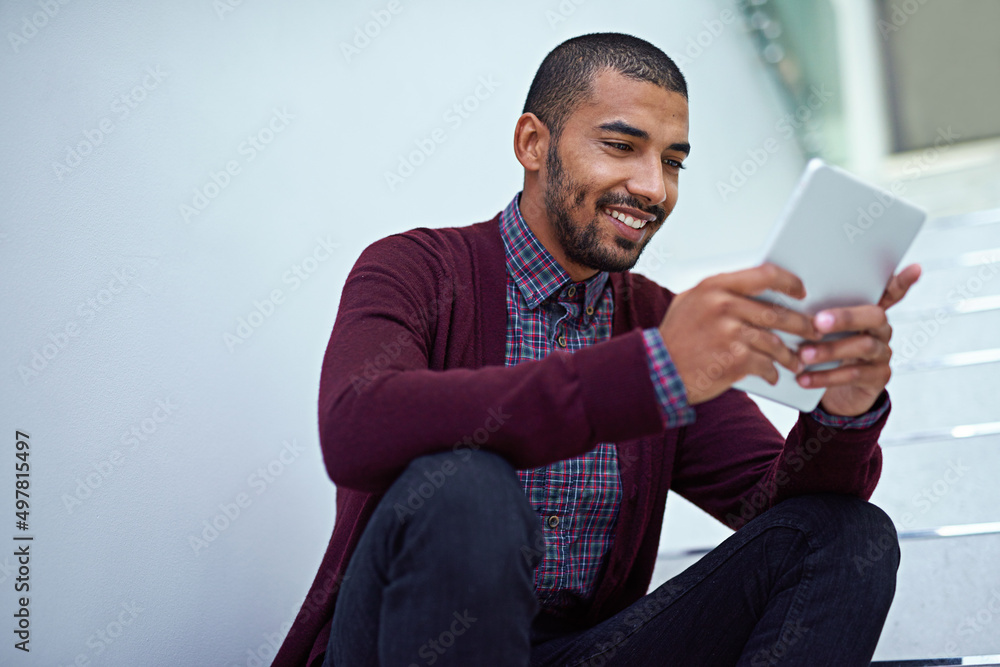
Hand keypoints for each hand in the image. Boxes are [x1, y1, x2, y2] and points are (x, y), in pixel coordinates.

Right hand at [659, 263, 820, 404]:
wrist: (658, 371)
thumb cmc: (675, 338)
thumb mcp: (690, 302)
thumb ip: (719, 292)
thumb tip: (755, 288)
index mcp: (715, 287)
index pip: (764, 275)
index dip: (788, 282)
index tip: (801, 292)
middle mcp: (723, 306)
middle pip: (777, 312)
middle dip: (800, 325)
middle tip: (812, 331)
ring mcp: (730, 333)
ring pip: (775, 341)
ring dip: (789, 354)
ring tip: (795, 360)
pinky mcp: (734, 359)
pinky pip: (766, 364)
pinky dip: (772, 372)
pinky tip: (773, 375)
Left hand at [796, 263, 921, 415]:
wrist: (833, 395)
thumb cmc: (823, 352)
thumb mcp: (817, 331)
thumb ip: (812, 313)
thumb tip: (786, 291)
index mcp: (867, 312)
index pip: (890, 293)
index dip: (902, 282)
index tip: (915, 268)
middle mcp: (880, 330)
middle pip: (875, 316)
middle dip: (846, 317)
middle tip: (817, 322)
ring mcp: (882, 353)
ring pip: (863, 346)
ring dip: (830, 350)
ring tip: (803, 356)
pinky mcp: (878, 377)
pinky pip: (855, 374)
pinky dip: (826, 376)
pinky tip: (805, 379)